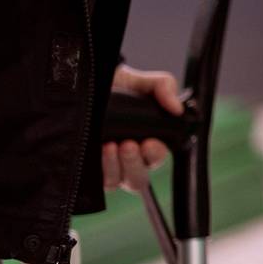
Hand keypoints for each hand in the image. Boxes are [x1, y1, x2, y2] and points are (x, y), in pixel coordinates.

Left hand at [102, 65, 179, 191]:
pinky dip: (101, 169)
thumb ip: (164, 87)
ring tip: (110, 146)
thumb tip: (176, 108)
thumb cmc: (117, 86)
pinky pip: (99, 182)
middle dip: (134, 163)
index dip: (155, 153)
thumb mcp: (142, 81)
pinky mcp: (91, 172)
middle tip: (128, 144)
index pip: (157, 158)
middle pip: (139, 179)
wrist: (86, 86)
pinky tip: (98, 150)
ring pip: (118, 182)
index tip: (149, 142)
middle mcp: (130, 160)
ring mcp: (110, 168)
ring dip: (116, 166)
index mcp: (148, 143)